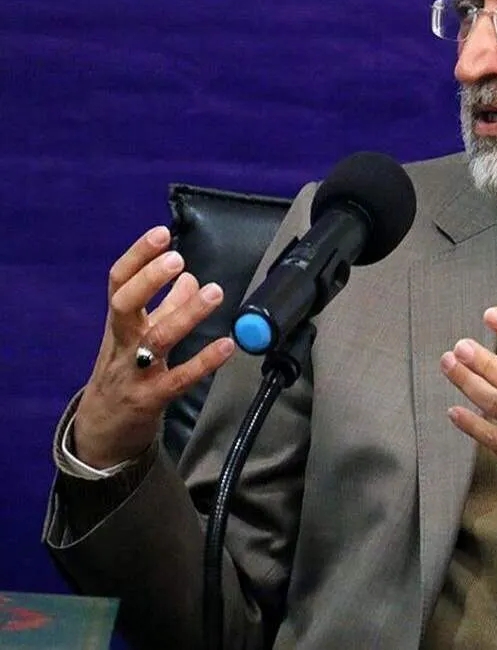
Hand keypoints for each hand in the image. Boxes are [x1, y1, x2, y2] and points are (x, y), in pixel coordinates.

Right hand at [73, 225, 235, 468]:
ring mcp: (133, 371)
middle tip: (177, 259)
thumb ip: (165, 306)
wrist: (102, 430)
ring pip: (156, 339)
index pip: (119, 282)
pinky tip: (228, 345)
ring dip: (186, 314)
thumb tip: (191, 277)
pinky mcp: (151, 399)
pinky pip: (178, 379)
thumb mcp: (138, 335)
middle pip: (124, 305)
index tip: (161, 233)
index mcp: (119, 322)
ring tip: (214, 292)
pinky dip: (204, 361)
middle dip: (149, 280)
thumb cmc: (125, 371)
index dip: (137, 256)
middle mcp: (121, 343)